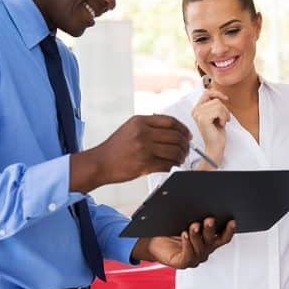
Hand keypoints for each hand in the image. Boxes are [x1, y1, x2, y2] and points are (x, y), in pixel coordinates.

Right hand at [71, 115, 190, 192]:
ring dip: (181, 156)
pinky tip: (173, 166)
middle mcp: (142, 133)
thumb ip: (149, 126)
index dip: (183, 129)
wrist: (100, 163)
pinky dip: (174, 166)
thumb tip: (174, 130)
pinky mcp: (144, 164)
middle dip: (185, 145)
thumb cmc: (115, 148)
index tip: (188, 135)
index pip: (170, 121)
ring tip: (181, 159)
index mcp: (140, 121)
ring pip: (174, 151)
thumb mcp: (130, 128)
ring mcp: (144, 149)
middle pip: (175, 136)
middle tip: (187, 149)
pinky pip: (167, 165)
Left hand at [131, 217, 235, 268]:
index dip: (229, 230)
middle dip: (211, 229)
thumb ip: (195, 213)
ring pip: (201, 247)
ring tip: (193, 226)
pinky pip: (188, 255)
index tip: (231, 220)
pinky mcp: (183, 262)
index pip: (223, 237)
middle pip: (212, 241)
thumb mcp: (185, 219)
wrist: (153, 241)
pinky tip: (184, 235)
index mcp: (208, 240)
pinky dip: (187, 244)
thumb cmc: (170, 230)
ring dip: (197, 235)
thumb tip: (200, 199)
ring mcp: (195, 257)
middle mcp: (204, 249)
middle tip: (209, 219)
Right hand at [191, 89, 230, 162]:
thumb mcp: (216, 114)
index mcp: (197, 109)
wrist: (215, 146)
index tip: (225, 99)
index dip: (217, 93)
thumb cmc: (217, 131)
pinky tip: (221, 125)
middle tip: (224, 119)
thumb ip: (214, 104)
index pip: (206, 93)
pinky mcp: (203, 119)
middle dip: (224, 109)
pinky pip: (219, 111)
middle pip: (215, 99)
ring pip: (218, 104)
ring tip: (222, 122)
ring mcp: (198, 114)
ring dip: (224, 114)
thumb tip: (218, 94)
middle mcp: (195, 111)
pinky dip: (224, 118)